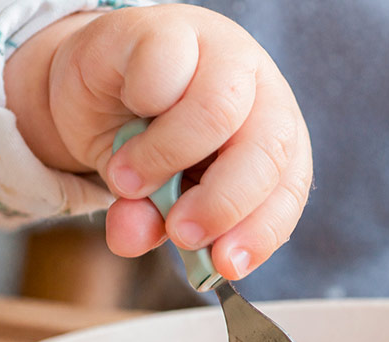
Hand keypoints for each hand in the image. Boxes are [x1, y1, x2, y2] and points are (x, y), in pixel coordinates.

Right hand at [4, 5, 311, 279]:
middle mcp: (259, 94)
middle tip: (178, 231)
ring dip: (167, 158)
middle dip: (224, 204)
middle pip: (269, 149)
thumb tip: (130, 237)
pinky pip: (166, 69)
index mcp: (273, 140)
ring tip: (127, 180)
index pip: (288, 189)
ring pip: (220, 109)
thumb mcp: (155, 198)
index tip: (226, 264)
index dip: (262, 231)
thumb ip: (151, 222)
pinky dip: (142, 104)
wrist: (100, 86)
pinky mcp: (169, 30)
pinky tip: (126, 113)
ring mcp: (219, 55)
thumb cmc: (146, 145)